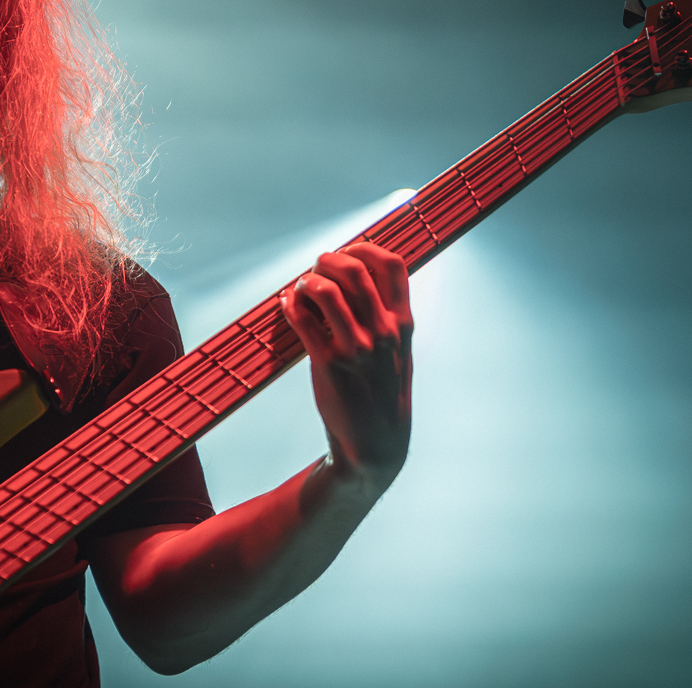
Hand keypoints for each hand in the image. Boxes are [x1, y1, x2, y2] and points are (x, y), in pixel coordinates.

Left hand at [279, 243, 412, 491]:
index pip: (393, 265)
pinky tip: (287, 305)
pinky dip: (291, 306)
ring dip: (307, 281)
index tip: (349, 251)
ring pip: (327, 292)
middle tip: (316, 267)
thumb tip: (360, 278)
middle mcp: (383, 332)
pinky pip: (303, 322)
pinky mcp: (329, 366)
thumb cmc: (383, 391)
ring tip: (300, 287)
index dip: (366, 248)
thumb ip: (388, 316)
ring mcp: (357, 349)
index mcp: (403, 323)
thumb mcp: (399, 351)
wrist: (377, 444)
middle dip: (329, 260)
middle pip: (355, 271)